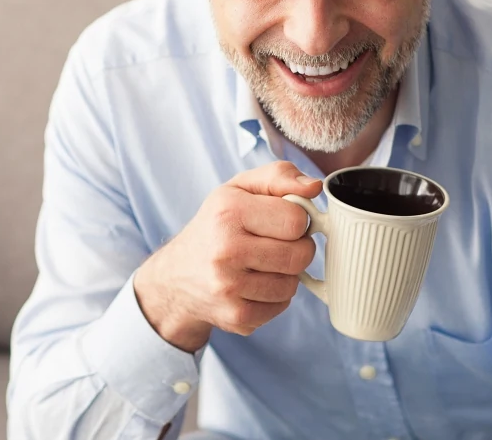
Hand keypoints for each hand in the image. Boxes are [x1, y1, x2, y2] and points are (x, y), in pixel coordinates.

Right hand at [133, 161, 320, 352]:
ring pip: (293, 283)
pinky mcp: (235, 316)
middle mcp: (226, 249)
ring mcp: (229, 286)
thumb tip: (315, 186)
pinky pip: (281, 306)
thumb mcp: (239, 188)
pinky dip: (274, 297)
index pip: (296, 219)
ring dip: (285, 274)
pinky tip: (253, 285)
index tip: (280, 221)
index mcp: (229, 211)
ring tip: (261, 264)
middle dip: (296, 248)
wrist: (176, 276)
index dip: (296, 219)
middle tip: (275, 244)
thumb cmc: (216, 225)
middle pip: (300, 254)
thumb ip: (279, 176)